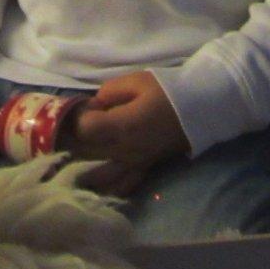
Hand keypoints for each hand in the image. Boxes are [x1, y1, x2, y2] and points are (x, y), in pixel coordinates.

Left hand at [70, 71, 189, 188]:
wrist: (200, 109)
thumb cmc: (167, 91)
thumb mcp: (135, 81)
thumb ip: (107, 93)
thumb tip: (93, 106)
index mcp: (122, 126)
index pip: (83, 130)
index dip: (75, 117)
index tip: (78, 107)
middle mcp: (125, 151)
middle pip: (84, 153)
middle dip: (70, 140)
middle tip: (68, 127)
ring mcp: (134, 165)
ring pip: (97, 176)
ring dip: (81, 167)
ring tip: (73, 154)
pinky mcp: (143, 170)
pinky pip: (120, 187)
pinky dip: (104, 186)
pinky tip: (93, 181)